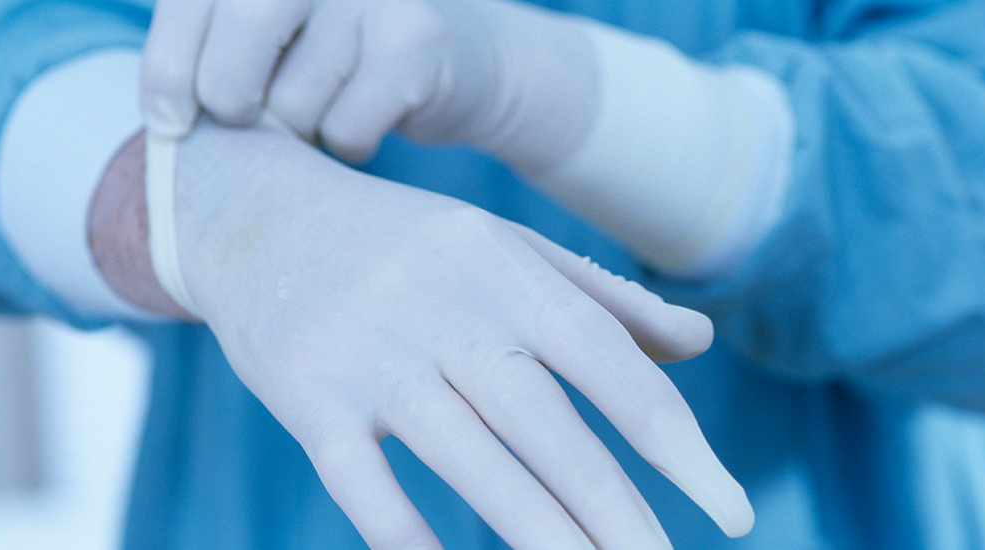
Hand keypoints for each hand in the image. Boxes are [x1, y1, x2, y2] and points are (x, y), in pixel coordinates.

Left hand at [141, 0, 598, 172]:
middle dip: (228, 98)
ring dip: (301, 128)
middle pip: (241, 36)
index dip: (168, 62)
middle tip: (246, 117)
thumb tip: (162, 111)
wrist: (469, 61)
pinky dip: (348, 145)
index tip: (164, 119)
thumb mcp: (275, 29)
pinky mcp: (417, 41)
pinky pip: (347, 126)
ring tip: (329, 107)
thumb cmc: (344, 54)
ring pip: (295, 99)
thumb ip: (219, 43)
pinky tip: (369, 121)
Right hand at [168, 121, 752, 547]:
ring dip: (537, 534)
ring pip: (466, 459)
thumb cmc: (402, 243)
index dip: (673, 438)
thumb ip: (604, 298)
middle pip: (543, 422)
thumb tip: (699, 347)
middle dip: (614, 508)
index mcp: (502, 266)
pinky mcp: (306, 397)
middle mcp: (441, 305)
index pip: (607, 357)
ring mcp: (369, 353)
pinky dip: (403, 533)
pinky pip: (360, 479)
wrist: (256, 214)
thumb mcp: (503, 246)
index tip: (728, 508)